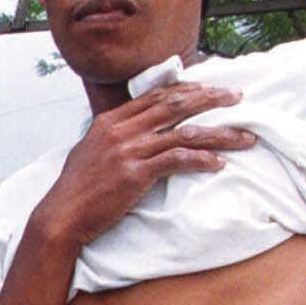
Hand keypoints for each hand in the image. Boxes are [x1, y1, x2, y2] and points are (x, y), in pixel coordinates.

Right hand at [36, 82, 255, 247]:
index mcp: (110, 120)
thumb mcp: (90, 151)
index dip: (187, 89)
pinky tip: (218, 163)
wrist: (61, 216)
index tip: (210, 88)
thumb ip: (113, 136)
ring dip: (219, 133)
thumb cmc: (76, 190)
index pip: (156, 95)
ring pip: (184, 132)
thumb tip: (134, 131)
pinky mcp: (135, 173)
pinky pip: (177, 159)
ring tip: (244, 136)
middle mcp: (121, 130)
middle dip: (211, 97)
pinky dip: (201, 160)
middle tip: (237, 96)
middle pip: (175, 104)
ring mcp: (128, 150)